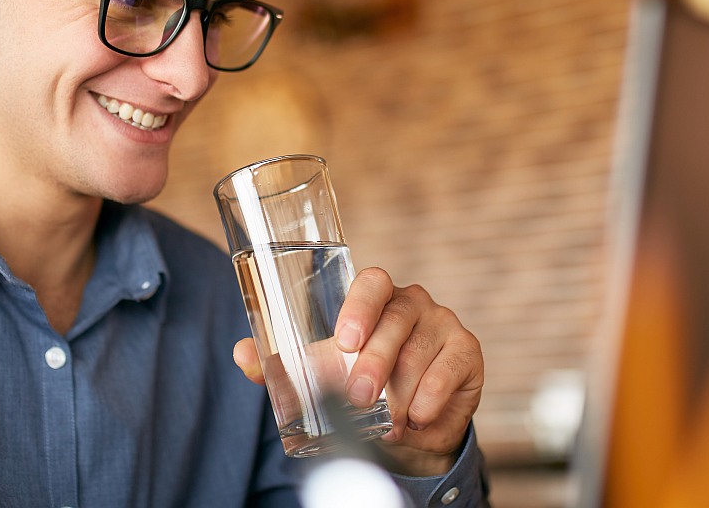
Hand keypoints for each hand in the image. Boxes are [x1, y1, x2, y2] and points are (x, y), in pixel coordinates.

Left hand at [233, 267, 483, 476]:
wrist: (413, 424)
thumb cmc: (363, 385)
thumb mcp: (325, 376)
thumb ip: (282, 366)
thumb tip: (241, 355)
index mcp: (376, 298)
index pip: (372, 283)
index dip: (359, 305)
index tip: (344, 339)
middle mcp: (412, 303)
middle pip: (396, 319)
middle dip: (375, 360)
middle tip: (358, 395)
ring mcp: (443, 323)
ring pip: (421, 349)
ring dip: (401, 389)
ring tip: (388, 419)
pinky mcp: (467, 351)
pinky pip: (449, 369)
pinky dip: (430, 397)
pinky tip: (416, 417)